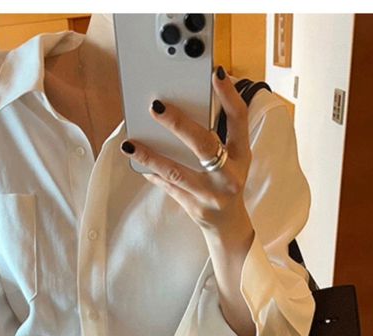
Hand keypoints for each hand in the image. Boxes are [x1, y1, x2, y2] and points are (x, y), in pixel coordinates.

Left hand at [119, 65, 251, 232]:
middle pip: (204, 145)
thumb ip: (221, 131)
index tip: (215, 74)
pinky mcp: (194, 208)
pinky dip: (152, 173)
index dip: (229, 96)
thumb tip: (197, 98)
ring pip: (177, 172)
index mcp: (242, 155)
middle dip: (179, 124)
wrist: (228, 225)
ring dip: (151, 157)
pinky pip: (168, 187)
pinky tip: (137, 161)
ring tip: (130, 144)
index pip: (238, 120)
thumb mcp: (235, 157)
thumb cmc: (227, 182)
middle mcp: (229, 175)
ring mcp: (210, 194)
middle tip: (156, 107)